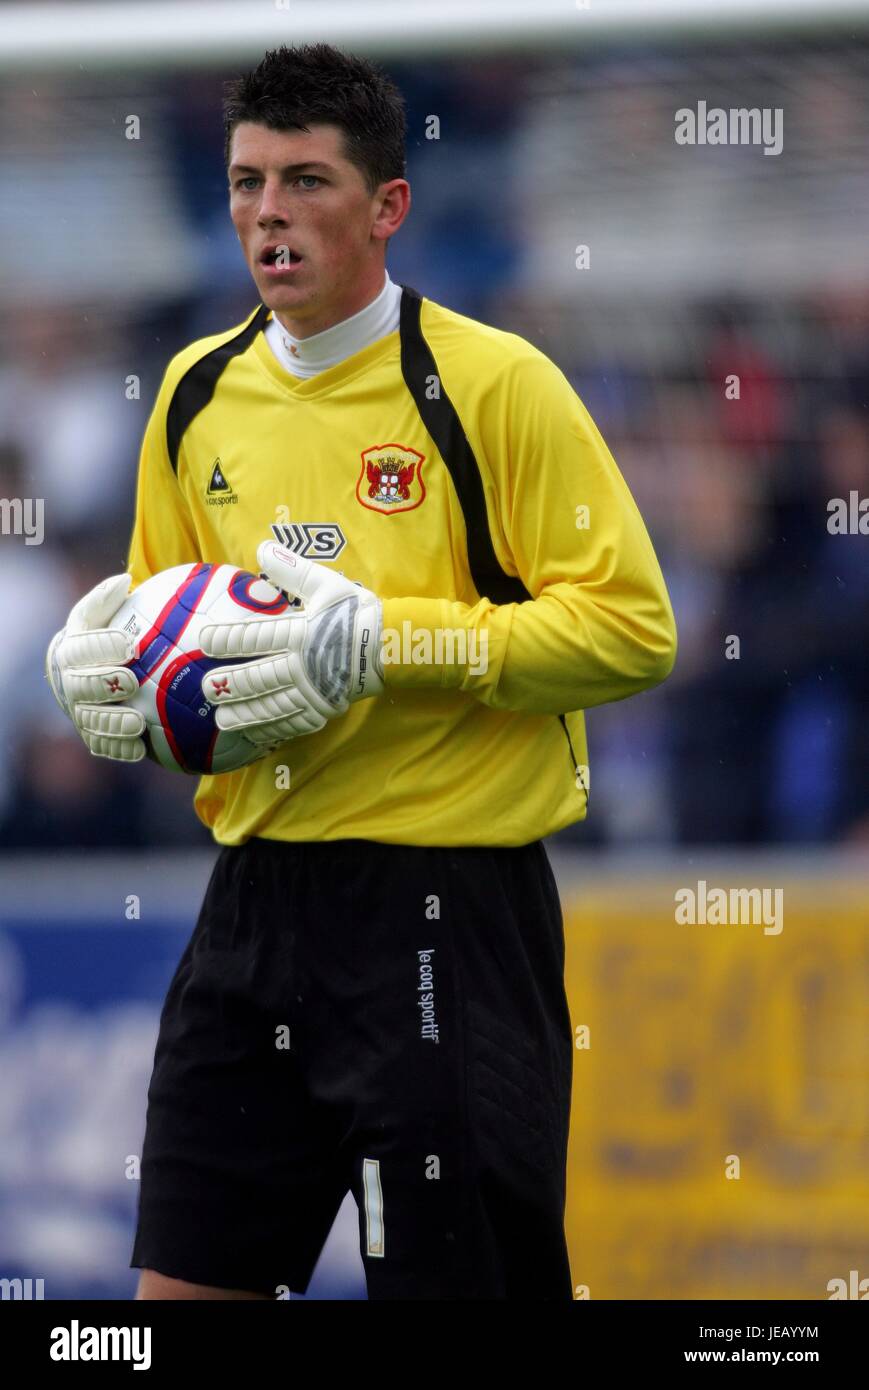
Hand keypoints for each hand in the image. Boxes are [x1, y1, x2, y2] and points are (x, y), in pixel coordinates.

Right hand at [45, 573, 145, 761]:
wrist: (92, 670)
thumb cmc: (105, 634)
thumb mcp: (103, 613)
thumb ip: (109, 598)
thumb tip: (125, 578)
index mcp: (70, 651)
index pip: (80, 648)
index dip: (102, 647)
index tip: (129, 644)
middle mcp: (69, 684)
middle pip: (80, 687)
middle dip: (103, 685)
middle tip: (131, 682)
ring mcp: (79, 712)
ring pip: (89, 721)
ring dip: (112, 723)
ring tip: (138, 721)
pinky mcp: (91, 736)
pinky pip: (102, 746)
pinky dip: (119, 748)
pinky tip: (140, 748)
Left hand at [198, 541, 383, 746]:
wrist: (391, 645)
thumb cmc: (356, 612)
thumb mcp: (327, 584)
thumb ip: (292, 570)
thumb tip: (261, 548)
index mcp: (300, 633)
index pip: (256, 637)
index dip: (227, 640)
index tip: (204, 641)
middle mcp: (303, 665)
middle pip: (258, 678)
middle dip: (229, 684)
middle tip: (206, 687)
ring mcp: (314, 691)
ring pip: (271, 705)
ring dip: (244, 712)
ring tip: (221, 717)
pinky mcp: (324, 708)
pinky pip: (292, 722)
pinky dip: (270, 728)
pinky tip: (252, 732)